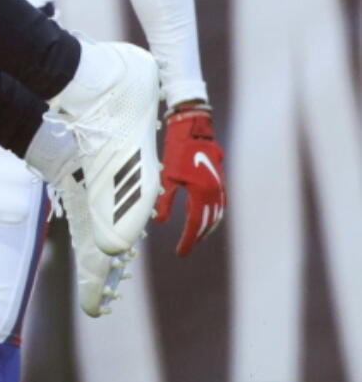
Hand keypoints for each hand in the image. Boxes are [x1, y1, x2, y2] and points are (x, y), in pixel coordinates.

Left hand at [154, 103, 225, 255]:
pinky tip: (202, 217)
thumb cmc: (177, 150)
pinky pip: (217, 205)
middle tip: (185, 247)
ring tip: (194, 237)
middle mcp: (214, 193)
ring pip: (215, 215)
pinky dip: (210, 215)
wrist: (194, 128)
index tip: (180, 253)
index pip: (195, 225)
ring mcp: (220, 187)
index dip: (187, 241)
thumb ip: (166, 201)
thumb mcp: (167, 177)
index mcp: (201, 193)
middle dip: (197, 238)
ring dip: (205, 228)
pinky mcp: (220, 181)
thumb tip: (160, 222)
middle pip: (207, 223)